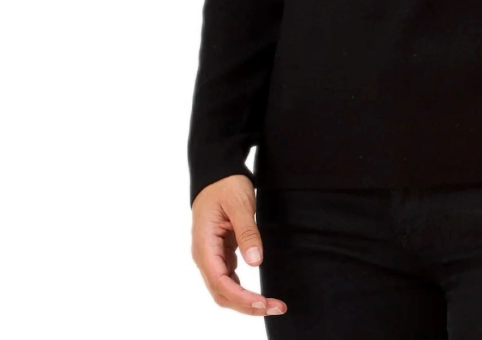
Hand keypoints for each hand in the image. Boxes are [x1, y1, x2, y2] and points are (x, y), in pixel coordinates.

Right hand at [190, 174, 287, 316]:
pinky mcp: (220, 253)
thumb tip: (256, 261)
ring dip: (246, 301)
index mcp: (204, 245)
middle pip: (222, 292)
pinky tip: (259, 294)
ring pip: (224, 289)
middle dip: (247, 305)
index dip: (241, 297)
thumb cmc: (226, 185)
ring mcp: (211, 255)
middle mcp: (204, 255)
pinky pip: (228, 279)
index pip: (220, 281)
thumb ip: (247, 231)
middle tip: (276, 307)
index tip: (263, 302)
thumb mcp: (239, 203)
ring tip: (272, 304)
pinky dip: (243, 290)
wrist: (217, 173)